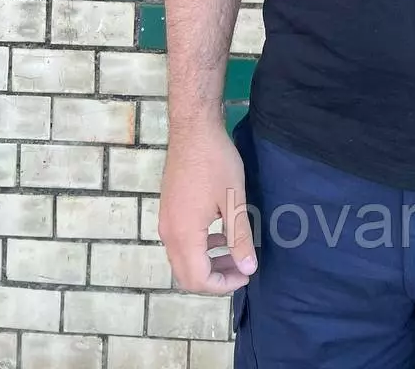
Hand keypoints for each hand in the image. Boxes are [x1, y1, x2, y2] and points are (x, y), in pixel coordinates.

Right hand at [158, 121, 257, 292]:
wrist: (193, 130)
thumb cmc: (216, 163)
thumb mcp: (234, 201)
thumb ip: (240, 238)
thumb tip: (249, 269)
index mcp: (184, 235)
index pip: (198, 279)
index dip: (223, 284)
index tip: (246, 274)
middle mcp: (168, 233)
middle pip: (186, 274)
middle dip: (215, 277)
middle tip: (241, 267)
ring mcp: (165, 220)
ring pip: (182, 258)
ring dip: (207, 261)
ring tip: (234, 251)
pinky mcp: (168, 208)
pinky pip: (180, 241)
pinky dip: (199, 246)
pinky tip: (219, 232)